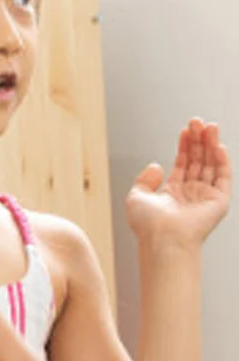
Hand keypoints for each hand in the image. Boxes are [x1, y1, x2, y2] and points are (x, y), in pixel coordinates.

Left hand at [124, 119, 231, 248]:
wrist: (163, 240)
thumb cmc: (148, 225)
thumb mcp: (136, 197)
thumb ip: (144, 179)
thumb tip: (157, 165)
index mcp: (172, 193)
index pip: (182, 163)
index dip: (185, 145)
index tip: (185, 129)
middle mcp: (190, 193)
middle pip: (198, 160)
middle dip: (199, 140)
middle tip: (197, 121)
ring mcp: (205, 196)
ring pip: (211, 164)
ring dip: (211, 144)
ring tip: (209, 127)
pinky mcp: (218, 201)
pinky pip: (223, 177)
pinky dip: (222, 160)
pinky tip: (218, 145)